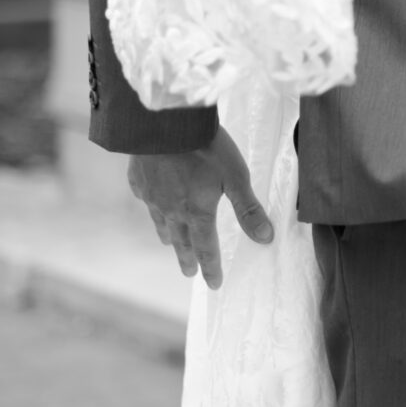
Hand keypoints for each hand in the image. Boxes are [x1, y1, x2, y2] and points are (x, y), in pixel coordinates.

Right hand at [128, 127, 272, 288]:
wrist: (164, 122)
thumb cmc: (206, 147)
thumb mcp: (236, 176)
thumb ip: (249, 209)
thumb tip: (266, 239)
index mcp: (197, 212)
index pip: (206, 249)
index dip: (211, 268)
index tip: (214, 284)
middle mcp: (172, 210)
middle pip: (181, 241)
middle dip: (187, 258)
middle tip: (189, 272)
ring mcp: (152, 195)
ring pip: (160, 222)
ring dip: (168, 235)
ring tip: (169, 243)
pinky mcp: (139, 178)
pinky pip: (145, 198)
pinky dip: (151, 204)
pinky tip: (151, 201)